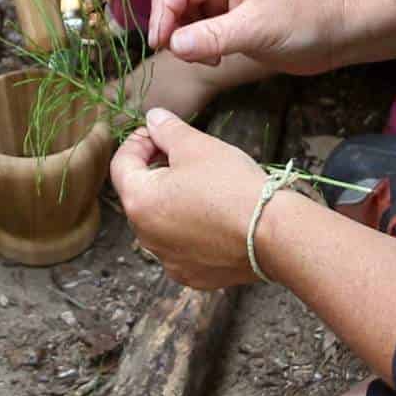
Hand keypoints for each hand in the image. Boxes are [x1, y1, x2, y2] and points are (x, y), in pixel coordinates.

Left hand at [109, 108, 274, 288]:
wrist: (274, 234)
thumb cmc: (233, 186)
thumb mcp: (197, 146)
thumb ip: (168, 130)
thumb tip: (153, 119)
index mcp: (139, 201)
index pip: (121, 164)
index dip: (138, 142)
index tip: (158, 133)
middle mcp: (145, 236)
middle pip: (140, 195)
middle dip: (156, 172)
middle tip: (182, 155)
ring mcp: (168, 259)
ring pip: (161, 223)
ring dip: (173, 202)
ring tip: (203, 186)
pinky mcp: (192, 275)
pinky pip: (182, 247)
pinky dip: (190, 230)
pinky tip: (214, 217)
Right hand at [149, 0, 354, 74]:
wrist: (342, 31)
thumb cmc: (305, 21)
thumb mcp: (256, 29)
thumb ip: (211, 36)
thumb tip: (172, 45)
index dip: (163, 14)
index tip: (162, 44)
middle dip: (171, 25)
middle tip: (177, 53)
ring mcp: (228, 0)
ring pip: (187, 16)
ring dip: (186, 39)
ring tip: (206, 59)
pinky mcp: (235, 20)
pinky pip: (203, 29)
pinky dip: (200, 45)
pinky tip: (215, 59)